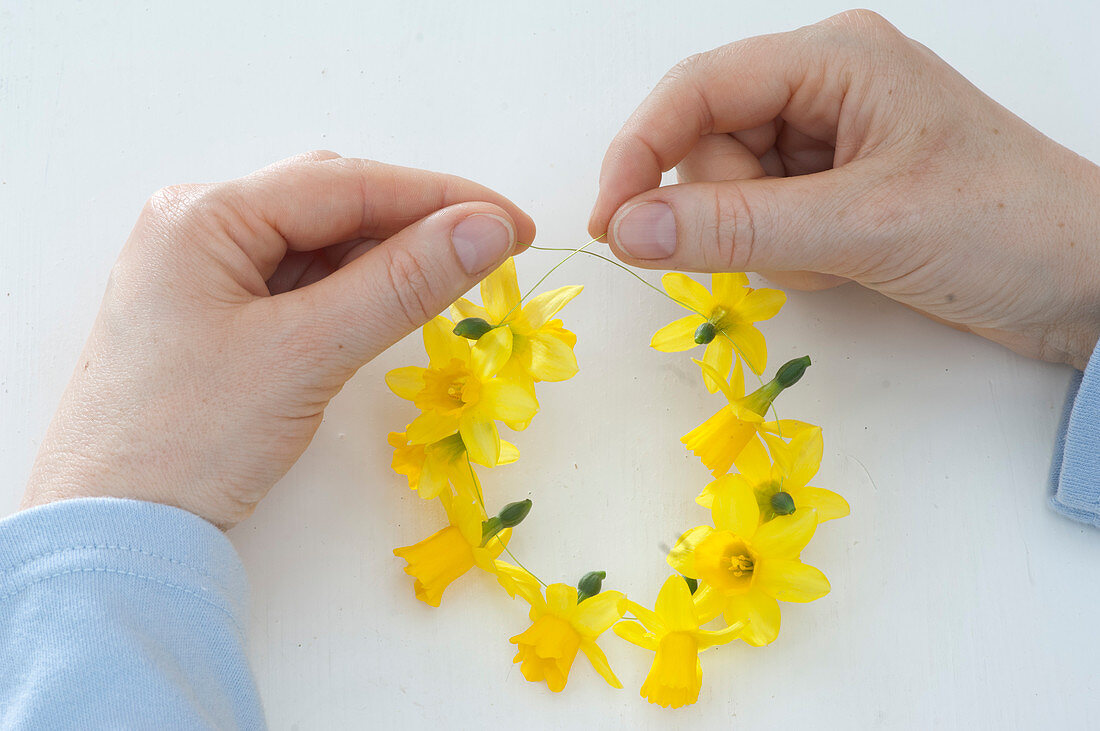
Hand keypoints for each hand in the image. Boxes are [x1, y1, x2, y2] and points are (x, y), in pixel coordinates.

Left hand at [22, 152, 534, 527]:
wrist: (115, 532)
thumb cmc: (192, 440)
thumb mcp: (306, 353)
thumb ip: (402, 283)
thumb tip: (490, 229)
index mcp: (203, 215)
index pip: (345, 182)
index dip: (441, 198)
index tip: (516, 225)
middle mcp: (200, 227)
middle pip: (333, 204)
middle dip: (415, 226)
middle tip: (492, 257)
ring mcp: (206, 272)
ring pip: (321, 244)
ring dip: (387, 260)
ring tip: (449, 286)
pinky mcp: (218, 315)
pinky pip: (302, 284)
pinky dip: (353, 292)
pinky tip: (388, 308)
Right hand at [589, 10, 1099, 368]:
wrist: (1085, 284)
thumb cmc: (1001, 228)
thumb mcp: (863, 225)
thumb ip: (737, 228)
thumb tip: (627, 232)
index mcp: (834, 58)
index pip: (697, 88)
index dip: (640, 152)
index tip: (610, 224)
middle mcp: (822, 86)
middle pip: (705, 142)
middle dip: (727, 207)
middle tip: (789, 244)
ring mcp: (826, 139)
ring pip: (727, 189)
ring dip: (760, 238)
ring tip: (834, 253)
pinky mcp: (832, 187)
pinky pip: (760, 219)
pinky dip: (784, 253)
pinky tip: (841, 260)